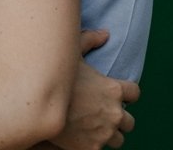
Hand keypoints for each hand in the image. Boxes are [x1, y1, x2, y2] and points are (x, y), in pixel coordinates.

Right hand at [49, 30, 139, 149]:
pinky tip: (82, 138)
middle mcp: (114, 113)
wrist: (37, 108)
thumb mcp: (70, 54)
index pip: (135, 93)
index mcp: (113, 90)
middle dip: (119, 118)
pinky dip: (93, 145)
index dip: (128, 93)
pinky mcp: (92, 149)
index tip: (119, 94)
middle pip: (130, 122)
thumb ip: (89, 40)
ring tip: (95, 129)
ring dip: (109, 134)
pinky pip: (101, 149)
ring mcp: (104, 133)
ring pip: (118, 140)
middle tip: (104, 114)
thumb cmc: (54, 79)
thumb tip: (105, 33)